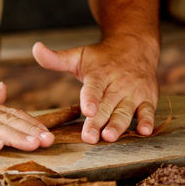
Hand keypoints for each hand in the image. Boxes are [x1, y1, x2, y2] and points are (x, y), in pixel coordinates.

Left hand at [33, 35, 158, 143]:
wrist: (135, 47)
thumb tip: (35, 48)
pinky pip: (148, 110)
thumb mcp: (79, 56)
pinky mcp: (147, 98)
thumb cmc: (101, 58)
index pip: (93, 88)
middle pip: (106, 105)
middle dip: (98, 122)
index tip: (86, 110)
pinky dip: (147, 120)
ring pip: (125, 111)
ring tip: (109, 137)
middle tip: (89, 138)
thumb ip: (56, 59)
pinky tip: (144, 131)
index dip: (90, 99)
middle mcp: (118, 83)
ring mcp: (133, 92)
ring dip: (118, 125)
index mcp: (99, 74)